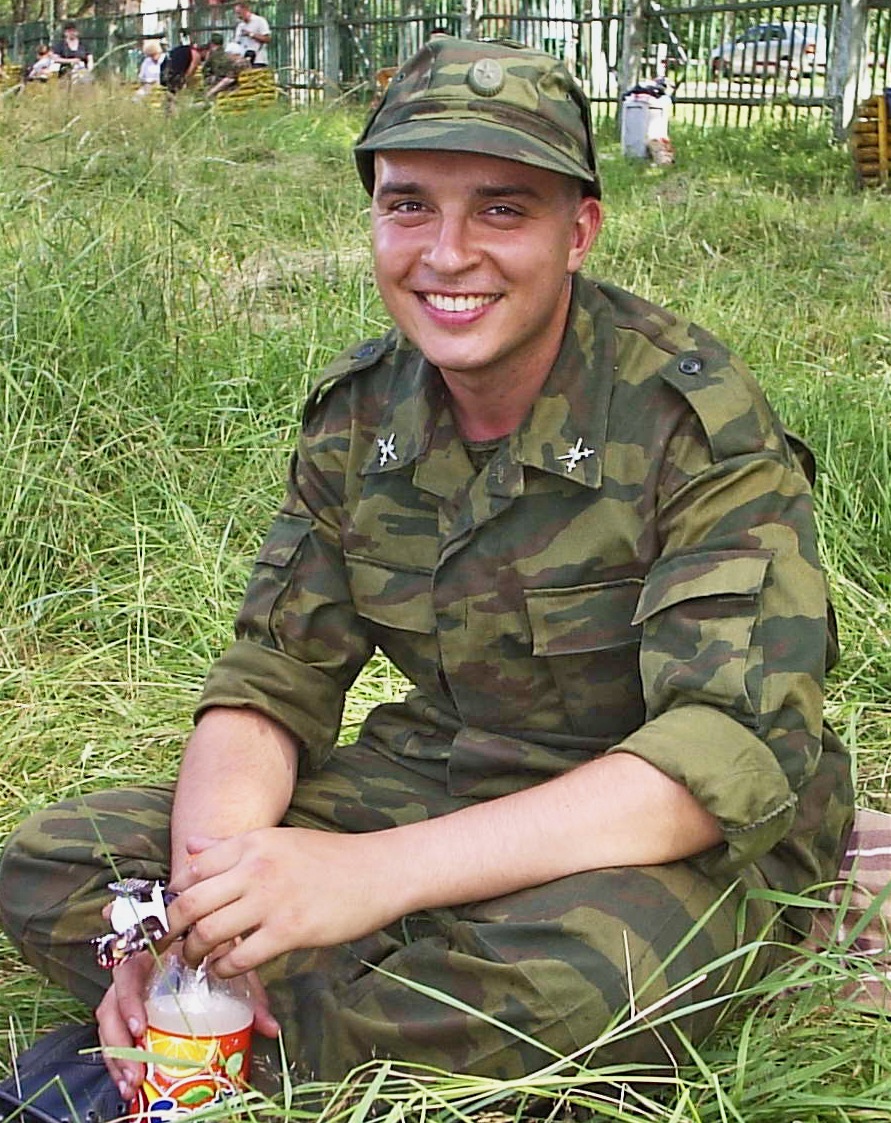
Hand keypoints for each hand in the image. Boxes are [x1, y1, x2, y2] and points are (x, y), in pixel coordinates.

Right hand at [96, 950, 279, 1101]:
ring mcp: (128, 995)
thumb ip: (249, 995)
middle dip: (119, 1043)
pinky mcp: (128, 1013)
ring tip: (132, 1084)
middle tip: (136, 1072)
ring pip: (109, 1026)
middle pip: (110, 1007)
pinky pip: (115, 1037)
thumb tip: (270, 1027)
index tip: (142, 1027)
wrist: (208, 939)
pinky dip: (120, 1061)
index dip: (128, 1001)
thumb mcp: (229, 965)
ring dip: (117, 1059)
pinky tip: (131, 1082)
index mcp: (152, 955)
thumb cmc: (213, 950)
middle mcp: (135, 975)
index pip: (128, 974)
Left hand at [168, 827, 406, 973]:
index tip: (172, 913)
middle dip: (173, 930)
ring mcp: (271, 900)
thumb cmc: (329, 858)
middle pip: (189, 903)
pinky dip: (225, 968)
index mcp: (252, 842)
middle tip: (174, 943)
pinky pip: (239, 957)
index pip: (191, 868)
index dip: (172, 896)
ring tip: (198, 960)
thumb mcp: (278, 839)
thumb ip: (231, 845)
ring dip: (195, 953)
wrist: (378, 871)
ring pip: (208, 933)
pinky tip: (227, 968)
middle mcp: (255, 868)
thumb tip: (189, 843)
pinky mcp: (289, 930)